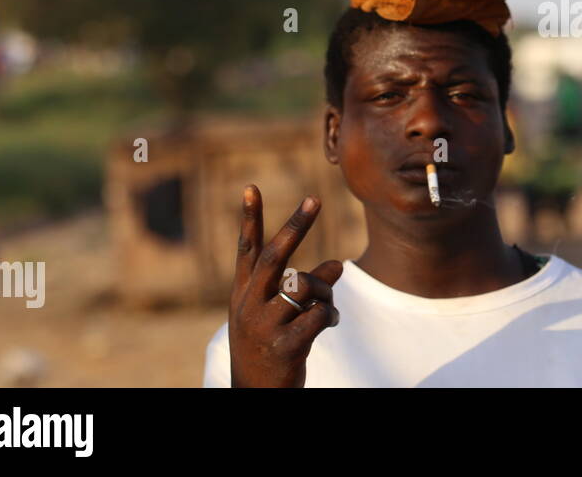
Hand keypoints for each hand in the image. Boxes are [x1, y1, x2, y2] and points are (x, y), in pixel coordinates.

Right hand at [228, 185, 343, 387]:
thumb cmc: (269, 345)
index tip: (251, 187)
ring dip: (326, 289)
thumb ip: (300, 286)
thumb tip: (338, 264)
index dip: (250, 219)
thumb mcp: (273, 314)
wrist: (256, 394)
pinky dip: (330, 315)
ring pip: (305, 286)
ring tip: (327, 304)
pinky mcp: (284, 346)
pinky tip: (329, 323)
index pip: (247, 249)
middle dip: (296, 226)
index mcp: (243, 293)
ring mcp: (264, 326)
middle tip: (314, 199)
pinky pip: (318, 315)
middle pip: (274, 257)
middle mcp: (248, 305)